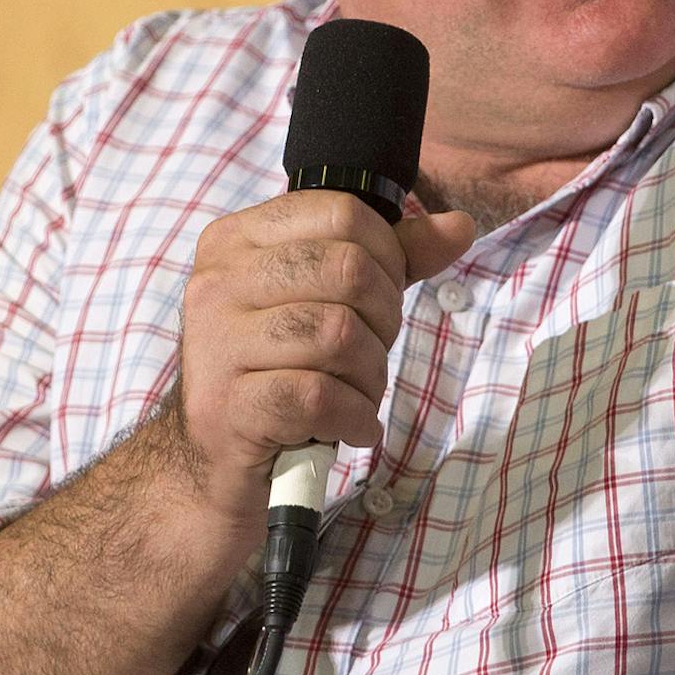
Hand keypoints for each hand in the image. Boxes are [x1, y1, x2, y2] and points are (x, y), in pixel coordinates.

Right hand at [176, 191, 474, 515]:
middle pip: (347, 268)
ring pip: (338, 333)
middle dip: (383, 319)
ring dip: (370, 376)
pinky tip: (350, 427)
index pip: (341, 213)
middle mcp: (217, 283)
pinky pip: (321, 395)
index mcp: (237, 240)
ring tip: (356, 395)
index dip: (387, 257)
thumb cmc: (281, 370)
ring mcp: (216, 346)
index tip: (380, 298)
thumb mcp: (331, 301)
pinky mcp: (228, 407)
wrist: (216, 461)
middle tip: (368, 354)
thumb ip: (392, 259)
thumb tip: (459, 226)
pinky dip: (354, 417)